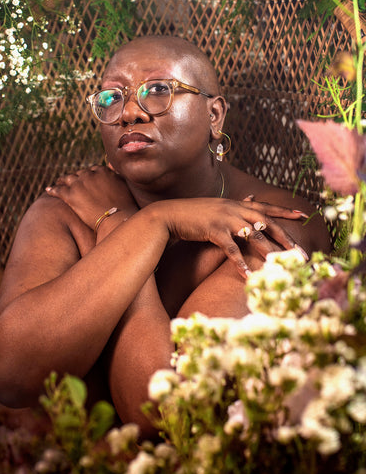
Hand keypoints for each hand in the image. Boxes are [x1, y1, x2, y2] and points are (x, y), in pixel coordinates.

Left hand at [45, 165, 136, 228]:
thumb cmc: (124, 206)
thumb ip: (116, 175)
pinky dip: (52, 189)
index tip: (86, 178)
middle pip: (78, 173)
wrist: (116, 219)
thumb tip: (112, 167)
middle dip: (75, 177)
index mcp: (102, 171)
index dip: (88, 174)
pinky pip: (58, 190)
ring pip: (66, 179)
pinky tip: (48, 190)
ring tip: (58, 183)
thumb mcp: (123, 186)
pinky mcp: (70, 195)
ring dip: (62, 181)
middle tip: (70, 182)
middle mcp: (89, 174)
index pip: (92, 169)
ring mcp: (79, 184)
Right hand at [153, 197, 307, 278]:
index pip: (267, 206)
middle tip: (301, 254)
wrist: (171, 214)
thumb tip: (251, 198)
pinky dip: (240, 263)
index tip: (304, 215)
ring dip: (268, 252)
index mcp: (238, 203)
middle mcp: (235, 209)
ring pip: (253, 236)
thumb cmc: (195, 213)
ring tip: (282, 266)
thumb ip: (236, 205)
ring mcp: (224, 219)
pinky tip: (248, 275)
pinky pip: (230, 249)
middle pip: (267, 223)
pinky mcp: (213, 230)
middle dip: (286, 238)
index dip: (285, 210)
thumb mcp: (219, 205)